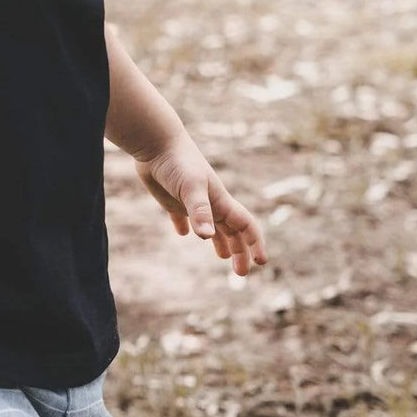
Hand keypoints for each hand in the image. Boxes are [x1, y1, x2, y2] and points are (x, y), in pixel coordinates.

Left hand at [134, 133, 267, 276]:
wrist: (155, 143)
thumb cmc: (177, 162)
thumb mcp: (190, 188)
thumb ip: (199, 211)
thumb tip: (206, 237)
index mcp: (220, 201)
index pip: (245, 226)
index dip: (255, 243)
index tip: (261, 263)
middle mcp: (210, 203)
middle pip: (231, 231)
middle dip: (239, 251)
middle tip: (241, 273)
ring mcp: (191, 201)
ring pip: (210, 226)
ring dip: (218, 241)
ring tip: (221, 256)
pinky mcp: (171, 199)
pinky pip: (180, 216)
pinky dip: (183, 226)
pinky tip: (182, 233)